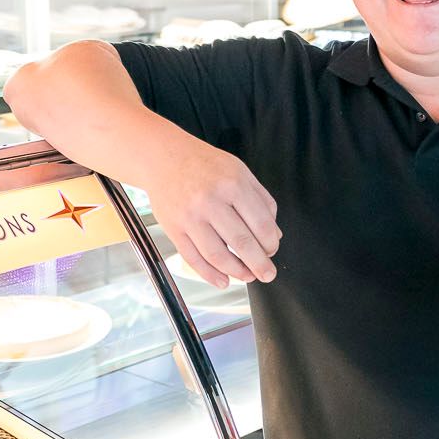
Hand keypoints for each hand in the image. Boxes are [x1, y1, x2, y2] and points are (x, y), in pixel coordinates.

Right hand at [144, 138, 280, 286]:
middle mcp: (210, 201)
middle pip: (241, 243)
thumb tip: (274, 234)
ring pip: (217, 255)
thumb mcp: (240, 172)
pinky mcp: (173, 229)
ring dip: (237, 272)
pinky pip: (193, 258)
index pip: (260, 224)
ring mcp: (190, 217)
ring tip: (247, 276)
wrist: (164, 158)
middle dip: (259, 264)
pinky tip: (223, 280)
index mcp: (232, 184)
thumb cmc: (204, 165)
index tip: (272, 250)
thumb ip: (262, 201)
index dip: (271, 244)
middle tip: (267, 274)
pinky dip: (210, 274)